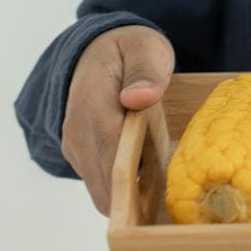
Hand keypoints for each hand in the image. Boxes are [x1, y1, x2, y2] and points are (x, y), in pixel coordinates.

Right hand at [60, 25, 175, 215]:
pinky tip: (147, 178)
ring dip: (131, 197)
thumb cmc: (127, 51)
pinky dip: (122, 190)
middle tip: (175, 198)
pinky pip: (100, 185)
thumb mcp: (146, 49)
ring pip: (102, 191)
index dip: (136, 185)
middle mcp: (77, 132)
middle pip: (106, 185)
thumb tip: (138, 98)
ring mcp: (75, 147)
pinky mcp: (78, 156)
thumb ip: (145, 71)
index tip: (166, 201)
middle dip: (138, 200)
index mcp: (93, 105)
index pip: (112, 158)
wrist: (94, 50)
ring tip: (163, 186)